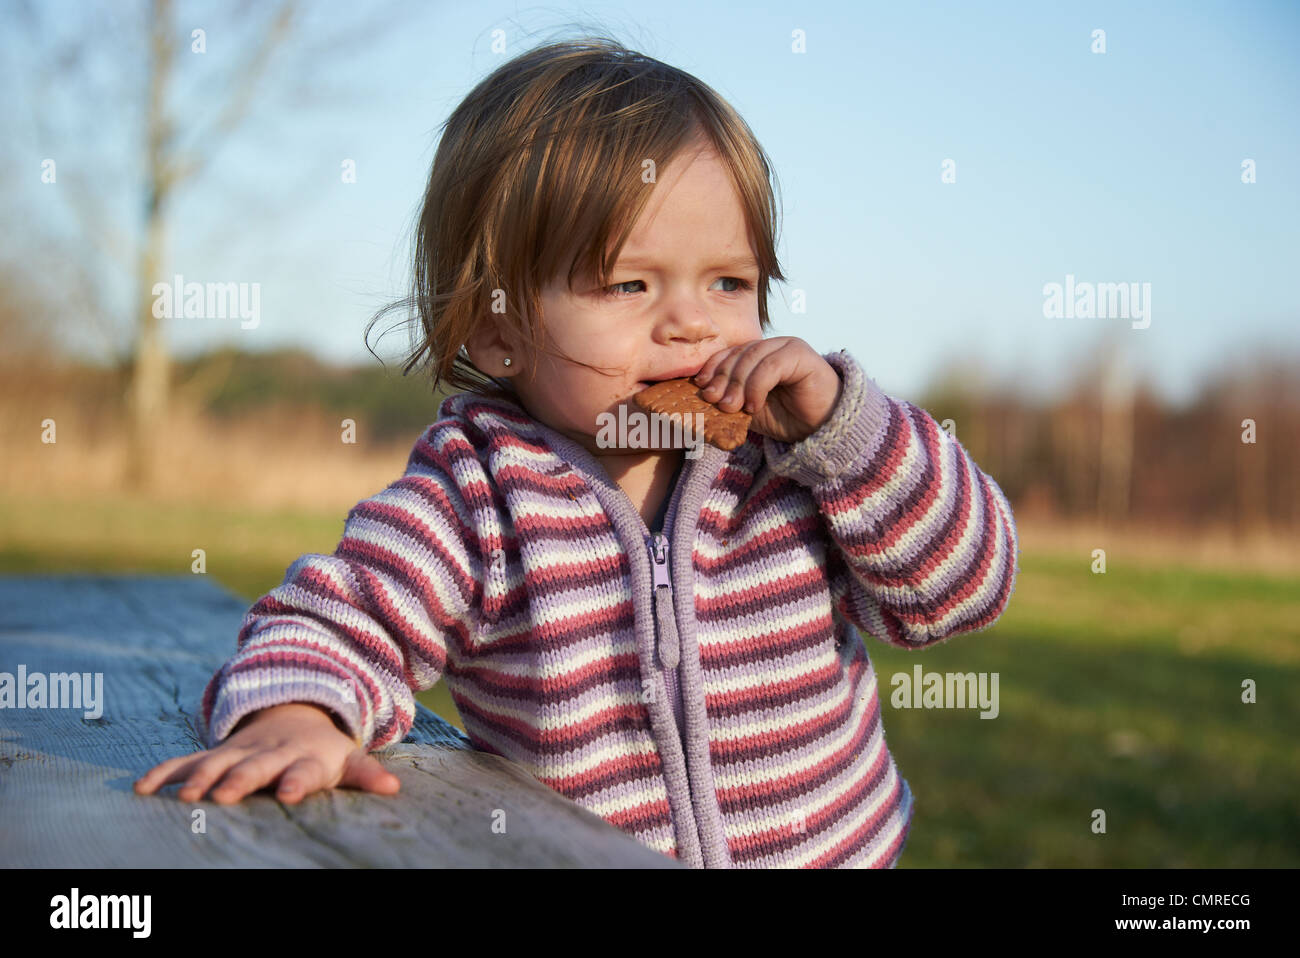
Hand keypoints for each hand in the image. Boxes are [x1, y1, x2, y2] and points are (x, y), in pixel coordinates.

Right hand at [133, 702, 400, 804]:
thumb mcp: (344, 760)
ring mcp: (238, 753)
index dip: (297, 781)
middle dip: (239, 780)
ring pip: (216, 764)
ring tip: (183, 798)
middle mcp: (267, 754)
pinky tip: (141, 789)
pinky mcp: (214, 755)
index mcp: (302, 758)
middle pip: (254, 768)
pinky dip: (166, 773)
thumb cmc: (321, 751)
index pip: (302, 772)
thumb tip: (394, 788)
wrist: (293, 714)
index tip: (290, 795)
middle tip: (225, 797)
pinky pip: (186, 763)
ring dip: (200, 779)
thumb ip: (365, 775)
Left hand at [693, 337, 842, 444]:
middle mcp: (772, 346)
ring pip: (753, 357)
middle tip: (713, 401)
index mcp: (758, 355)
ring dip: (737, 383)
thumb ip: (730, 398)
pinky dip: (757, 385)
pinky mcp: (801, 354)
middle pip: (738, 353)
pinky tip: (753, 405)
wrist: (821, 428)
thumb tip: (701, 396)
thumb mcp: (749, 408)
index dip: (713, 367)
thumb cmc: (786, 418)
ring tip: (731, 407)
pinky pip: (771, 365)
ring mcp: (787, 346)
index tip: (700, 386)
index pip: (729, 353)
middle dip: (723, 378)